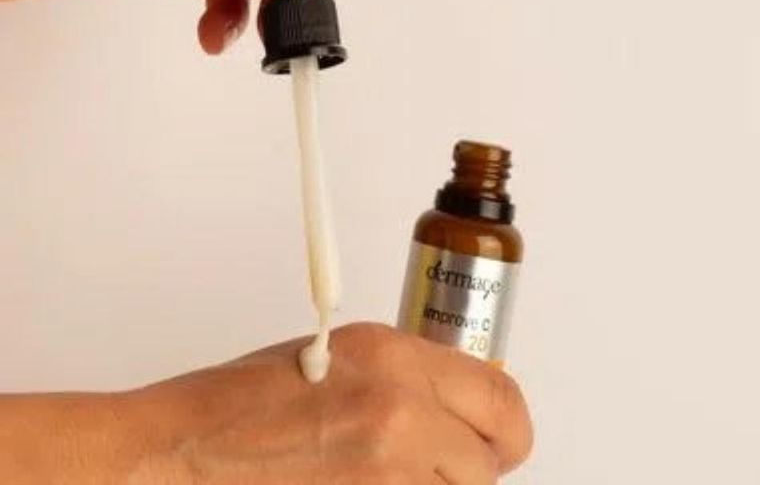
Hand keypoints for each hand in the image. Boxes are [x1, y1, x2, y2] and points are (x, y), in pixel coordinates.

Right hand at [0, 324, 532, 482]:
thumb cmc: (243, 401)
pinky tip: (371, 483)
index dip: (508, 422)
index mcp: (392, 360)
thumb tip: (458, 399)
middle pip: (489, 462)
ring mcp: (385, 478)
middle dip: (472, 463)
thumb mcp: (343, 355)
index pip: (501, 397)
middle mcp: (398, 416)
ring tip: (391, 473)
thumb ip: (411, 376)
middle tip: (441, 459)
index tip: (501, 432)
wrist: (183, 454)